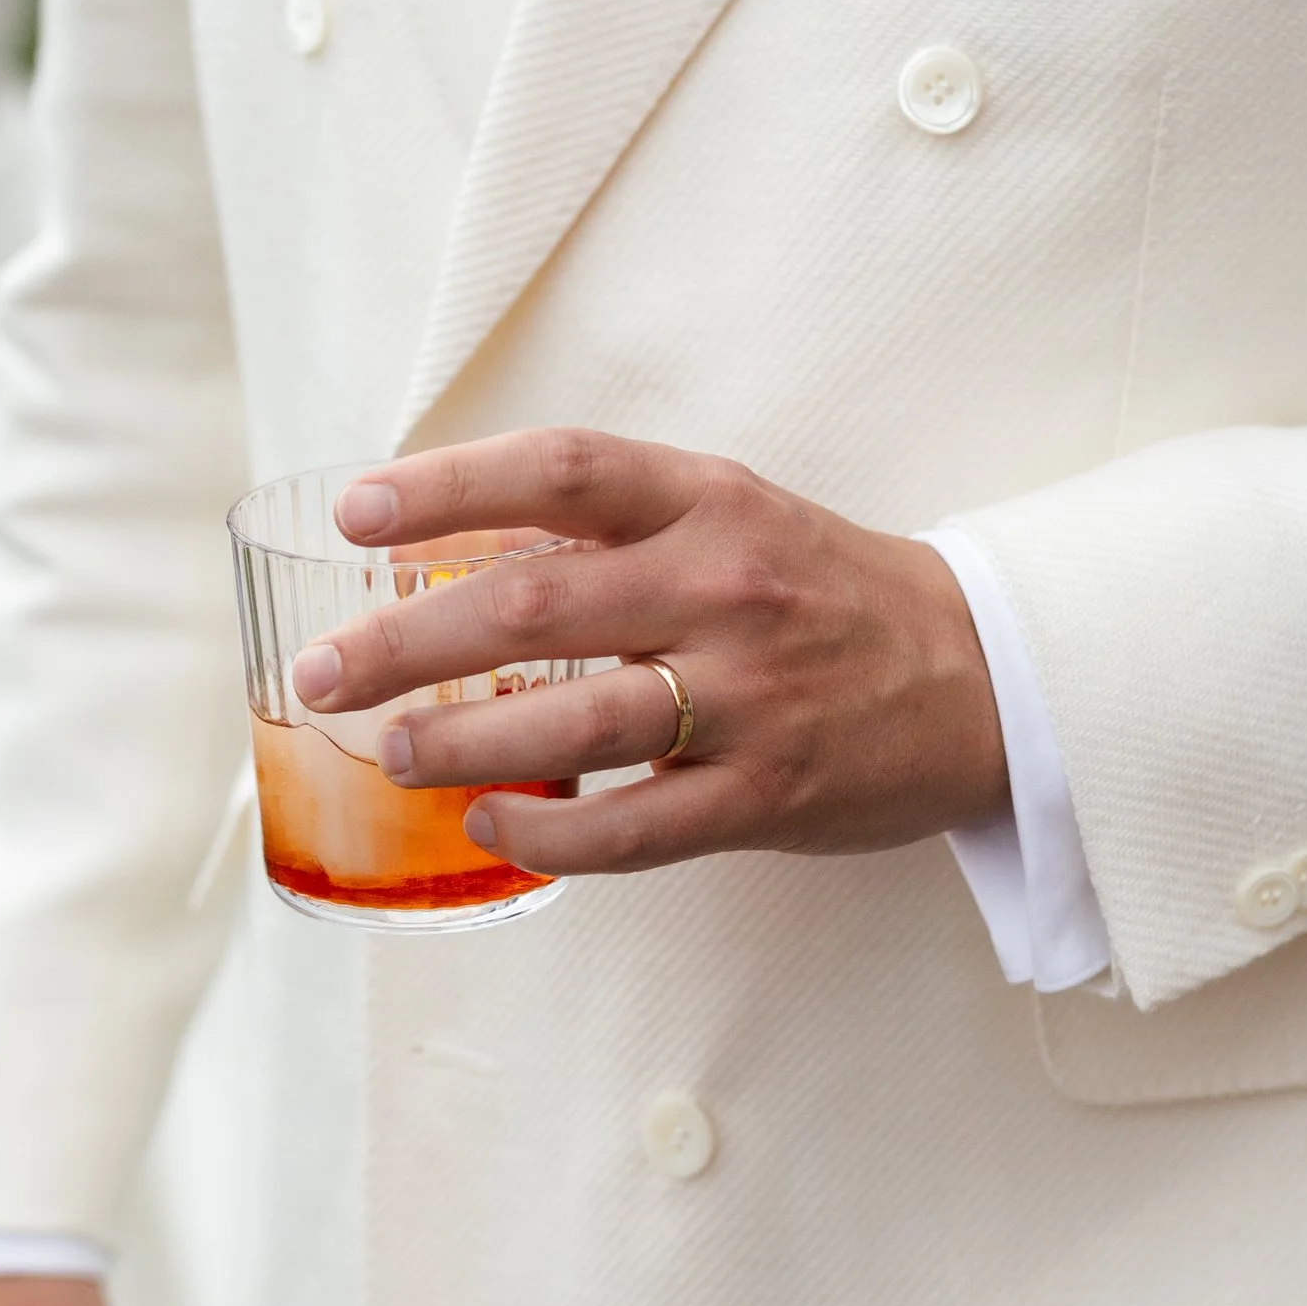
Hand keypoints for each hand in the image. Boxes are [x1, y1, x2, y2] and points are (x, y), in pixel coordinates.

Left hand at [292, 428, 1009, 877]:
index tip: (356, 512)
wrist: (984, 674)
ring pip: (574, 722)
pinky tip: (488, 826)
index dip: (448, 486)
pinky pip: (633, 829)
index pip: (561, 470)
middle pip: (535, 607)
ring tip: (389, 752)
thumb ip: (609, 530)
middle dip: (405, 643)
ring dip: (460, 742)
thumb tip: (445, 551)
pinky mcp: (767, 795)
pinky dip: (547, 835)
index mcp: (708, 502)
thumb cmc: (822, 594)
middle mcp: (724, 588)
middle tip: (322, 672)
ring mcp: (749, 697)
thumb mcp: (731, 519)